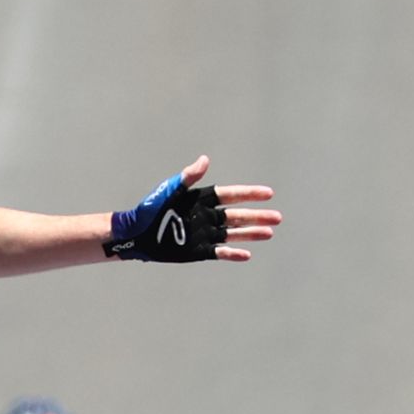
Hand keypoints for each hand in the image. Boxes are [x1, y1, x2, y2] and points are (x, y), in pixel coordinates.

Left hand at [102, 156, 281, 263]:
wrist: (136, 234)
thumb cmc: (150, 209)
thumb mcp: (170, 190)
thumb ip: (188, 177)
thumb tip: (204, 160)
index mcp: (203, 199)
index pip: (232, 195)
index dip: (250, 194)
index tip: (268, 193)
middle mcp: (208, 216)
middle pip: (238, 216)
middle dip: (258, 216)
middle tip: (277, 217)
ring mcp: (205, 234)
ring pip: (233, 233)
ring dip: (251, 233)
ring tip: (270, 233)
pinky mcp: (198, 250)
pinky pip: (219, 252)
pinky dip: (233, 254)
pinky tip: (247, 254)